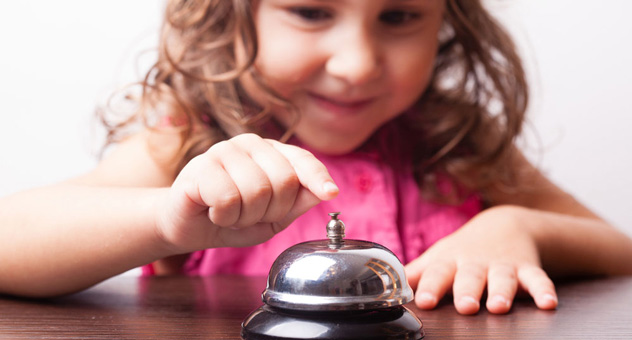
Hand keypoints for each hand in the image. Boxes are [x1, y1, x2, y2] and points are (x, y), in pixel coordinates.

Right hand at [155, 133, 338, 252]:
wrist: (186, 226)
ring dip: (244, 217)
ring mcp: (224, 150)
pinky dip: (223, 216)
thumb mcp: (273, 217)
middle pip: (284, 181)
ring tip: (230, 213)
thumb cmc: (230, 218)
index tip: (330, 192)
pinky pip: (228, 199)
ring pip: (256, 191)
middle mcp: (250, 144)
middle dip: (271, 211)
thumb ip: (297, 203)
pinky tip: (213, 211)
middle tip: (249, 214)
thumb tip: (326, 190)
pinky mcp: (201, 165)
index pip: (302, 160)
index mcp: (271, 152)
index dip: (317, 177)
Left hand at [405, 205, 557, 314]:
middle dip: (466, 290)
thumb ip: (414, 273)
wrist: (504, 223)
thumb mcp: (438, 257)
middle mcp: (475, 263)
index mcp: (449, 262)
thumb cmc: (462, 250)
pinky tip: (549, 304)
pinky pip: (538, 278)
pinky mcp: (527, 268)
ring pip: (502, 277)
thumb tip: (383, 288)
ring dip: (502, 291)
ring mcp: (502, 265)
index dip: (429, 286)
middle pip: (469, 276)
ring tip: (498, 306)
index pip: (436, 273)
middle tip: (465, 306)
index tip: (423, 300)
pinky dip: (544, 289)